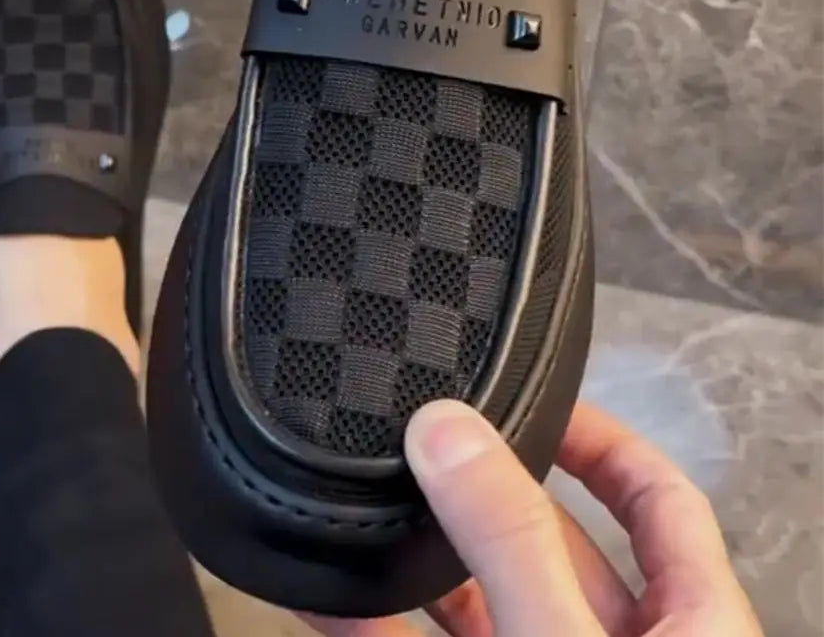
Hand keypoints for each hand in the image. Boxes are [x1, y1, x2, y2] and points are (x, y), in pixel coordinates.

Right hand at [305, 401, 762, 636]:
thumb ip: (513, 541)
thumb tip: (449, 427)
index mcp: (689, 634)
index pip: (654, 502)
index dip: (598, 440)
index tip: (526, 396)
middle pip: (547, 544)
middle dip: (477, 493)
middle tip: (409, 442)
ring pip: (474, 607)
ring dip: (413, 561)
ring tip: (354, 502)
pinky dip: (373, 629)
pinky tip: (321, 599)